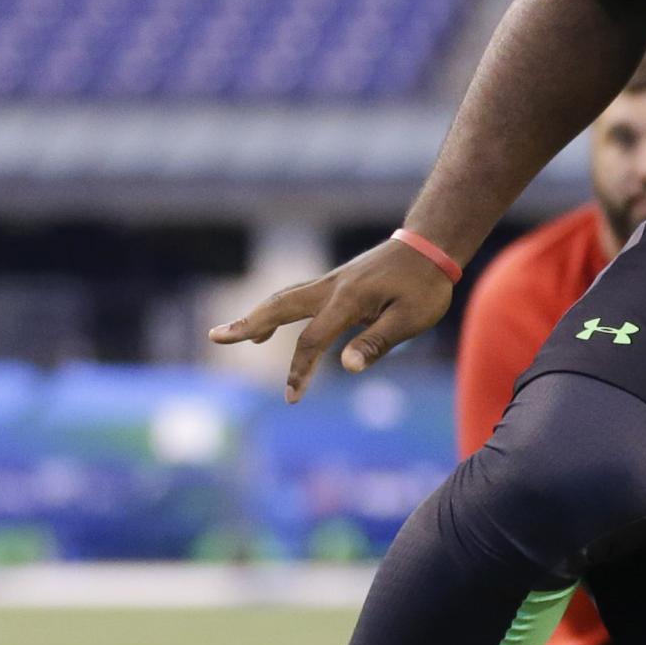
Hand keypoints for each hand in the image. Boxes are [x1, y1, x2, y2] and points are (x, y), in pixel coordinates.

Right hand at [209, 238, 455, 400]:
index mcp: (349, 300)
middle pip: (280, 307)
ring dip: (257, 315)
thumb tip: (346, 367)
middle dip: (247, 324)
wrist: (430, 246)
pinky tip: (270, 322)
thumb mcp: (410, 319)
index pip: (313, 340)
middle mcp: (332, 287)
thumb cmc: (425, 286)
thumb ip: (377, 342)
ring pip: (284, 298)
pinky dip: (277, 309)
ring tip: (234, 335)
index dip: (300, 371)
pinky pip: (297, 296)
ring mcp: (331, 281)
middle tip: (216, 338)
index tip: (292, 398)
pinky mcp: (336, 281)